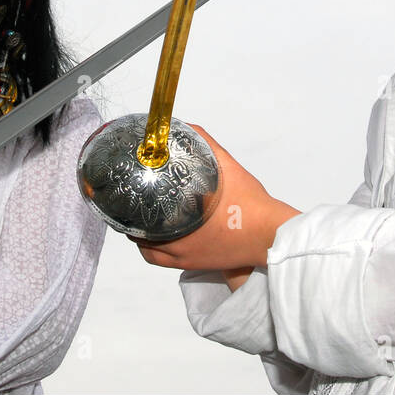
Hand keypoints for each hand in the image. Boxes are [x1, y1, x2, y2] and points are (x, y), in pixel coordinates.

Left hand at [134, 124, 299, 271]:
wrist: (271, 234)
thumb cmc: (250, 204)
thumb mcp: (226, 166)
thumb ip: (203, 145)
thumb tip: (184, 128)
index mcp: (182, 221)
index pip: (140, 219)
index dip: (126, 209)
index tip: (123, 197)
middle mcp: (179, 245)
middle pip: (142, 239)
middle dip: (134, 222)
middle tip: (132, 207)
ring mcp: (188, 259)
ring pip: (152, 254)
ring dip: (144, 239)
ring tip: (142, 222)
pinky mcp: (197, 266)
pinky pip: (167, 263)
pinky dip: (158, 252)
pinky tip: (160, 240)